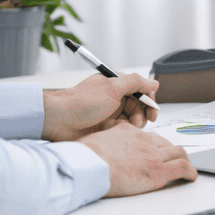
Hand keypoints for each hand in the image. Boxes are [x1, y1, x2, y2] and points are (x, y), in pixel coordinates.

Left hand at [42, 72, 158, 141]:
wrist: (60, 120)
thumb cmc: (82, 102)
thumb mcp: (112, 87)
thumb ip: (135, 82)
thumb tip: (154, 83)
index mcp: (116, 85)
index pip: (140, 91)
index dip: (149, 101)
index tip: (153, 111)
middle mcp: (114, 98)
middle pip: (139, 107)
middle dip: (141, 114)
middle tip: (138, 122)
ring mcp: (110, 114)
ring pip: (132, 120)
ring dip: (131, 124)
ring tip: (122, 127)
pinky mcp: (105, 128)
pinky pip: (122, 131)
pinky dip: (122, 132)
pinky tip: (114, 132)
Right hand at [80, 124, 197, 196]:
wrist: (88, 165)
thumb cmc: (85, 157)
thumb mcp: (94, 140)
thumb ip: (103, 141)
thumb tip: (97, 145)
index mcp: (128, 132)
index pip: (149, 136)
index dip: (155, 145)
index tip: (155, 151)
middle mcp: (144, 140)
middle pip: (166, 143)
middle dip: (171, 152)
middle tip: (172, 160)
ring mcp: (153, 155)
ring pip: (178, 153)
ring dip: (183, 160)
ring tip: (185, 168)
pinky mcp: (158, 171)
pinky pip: (183, 168)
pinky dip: (190, 172)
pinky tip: (191, 177)